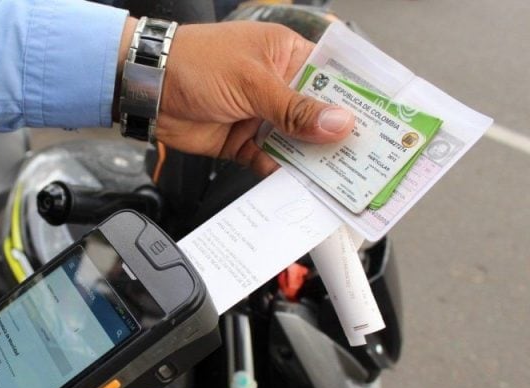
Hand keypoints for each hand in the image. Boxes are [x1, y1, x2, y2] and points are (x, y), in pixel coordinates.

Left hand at [127, 20, 354, 174]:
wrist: (147, 89)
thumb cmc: (196, 63)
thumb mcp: (252, 82)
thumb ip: (294, 108)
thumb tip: (338, 123)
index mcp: (287, 56)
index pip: (333, 77)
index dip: (357, 98)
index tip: (384, 121)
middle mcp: (279, 87)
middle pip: (319, 115)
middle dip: (339, 137)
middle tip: (369, 160)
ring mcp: (261, 116)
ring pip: (297, 143)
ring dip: (313, 161)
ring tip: (340, 181)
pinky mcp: (243, 143)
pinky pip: (270, 162)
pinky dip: (282, 175)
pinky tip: (299, 187)